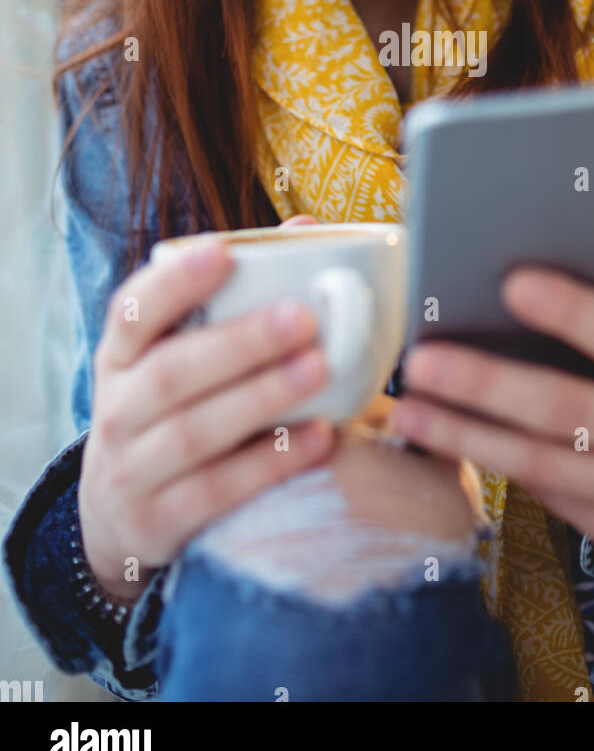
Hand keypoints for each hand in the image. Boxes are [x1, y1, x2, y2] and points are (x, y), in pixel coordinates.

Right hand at [79, 232, 335, 601]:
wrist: (118, 515)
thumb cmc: (173, 411)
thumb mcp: (178, 356)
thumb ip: (237, 298)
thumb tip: (306, 230)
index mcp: (121, 356)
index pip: (132, 311)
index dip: (175, 283)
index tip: (224, 253)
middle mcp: (117, 409)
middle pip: (171, 373)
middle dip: (240, 343)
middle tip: (304, 317)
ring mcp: (132, 470)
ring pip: (193, 433)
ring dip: (260, 399)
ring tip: (320, 371)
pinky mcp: (158, 521)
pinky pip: (215, 491)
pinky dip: (269, 463)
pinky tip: (318, 436)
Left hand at [391, 267, 593, 557]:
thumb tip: (507, 281)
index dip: (570, 310)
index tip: (511, 282)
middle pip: (564, 408)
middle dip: (484, 383)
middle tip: (422, 360)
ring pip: (538, 462)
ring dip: (462, 435)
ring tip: (409, 411)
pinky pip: (543, 493)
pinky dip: (489, 463)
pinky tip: (444, 442)